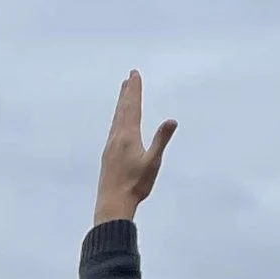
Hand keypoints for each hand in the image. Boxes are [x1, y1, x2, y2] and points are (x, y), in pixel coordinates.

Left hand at [93, 71, 175, 223]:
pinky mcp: (107, 155)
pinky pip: (113, 129)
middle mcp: (116, 137)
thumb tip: (171, 120)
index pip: (132, 107)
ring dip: (121, 104)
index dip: (134, 90)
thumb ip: (161, 140)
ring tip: (123, 93)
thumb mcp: (153, 162)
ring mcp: (110, 145)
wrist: (112, 203)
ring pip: (116, 118)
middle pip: (122, 109)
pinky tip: (118, 123)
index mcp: (128, 136)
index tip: (134, 75)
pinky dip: (117, 118)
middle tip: (130, 76)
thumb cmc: (135, 185)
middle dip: (127, 92)